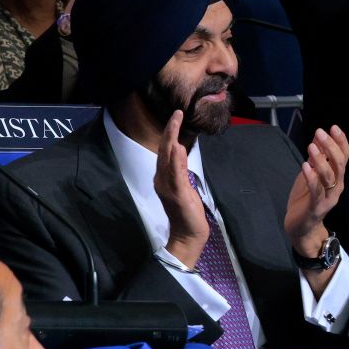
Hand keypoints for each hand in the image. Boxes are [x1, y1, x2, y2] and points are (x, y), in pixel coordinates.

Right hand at [152, 110, 208, 267]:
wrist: (187, 235)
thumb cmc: (187, 212)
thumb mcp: (184, 185)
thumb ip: (180, 168)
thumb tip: (179, 147)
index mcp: (162, 177)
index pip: (164, 151)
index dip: (169, 134)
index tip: (175, 117)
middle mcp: (161, 179)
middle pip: (164, 150)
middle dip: (170, 131)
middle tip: (176, 113)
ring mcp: (168, 187)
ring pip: (167, 158)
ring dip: (172, 139)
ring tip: (176, 122)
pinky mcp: (177, 194)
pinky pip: (176, 174)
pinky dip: (176, 160)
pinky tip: (178, 148)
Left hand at [284, 125, 348, 254]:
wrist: (301, 226)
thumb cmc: (307, 198)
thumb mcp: (311, 174)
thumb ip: (317, 158)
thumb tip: (319, 137)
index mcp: (337, 177)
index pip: (344, 157)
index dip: (341, 142)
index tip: (334, 127)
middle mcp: (336, 187)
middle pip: (339, 165)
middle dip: (331, 147)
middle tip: (320, 132)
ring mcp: (328, 198)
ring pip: (330, 177)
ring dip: (321, 160)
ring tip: (311, 147)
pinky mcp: (316, 207)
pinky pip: (316, 191)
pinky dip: (311, 178)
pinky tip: (305, 166)